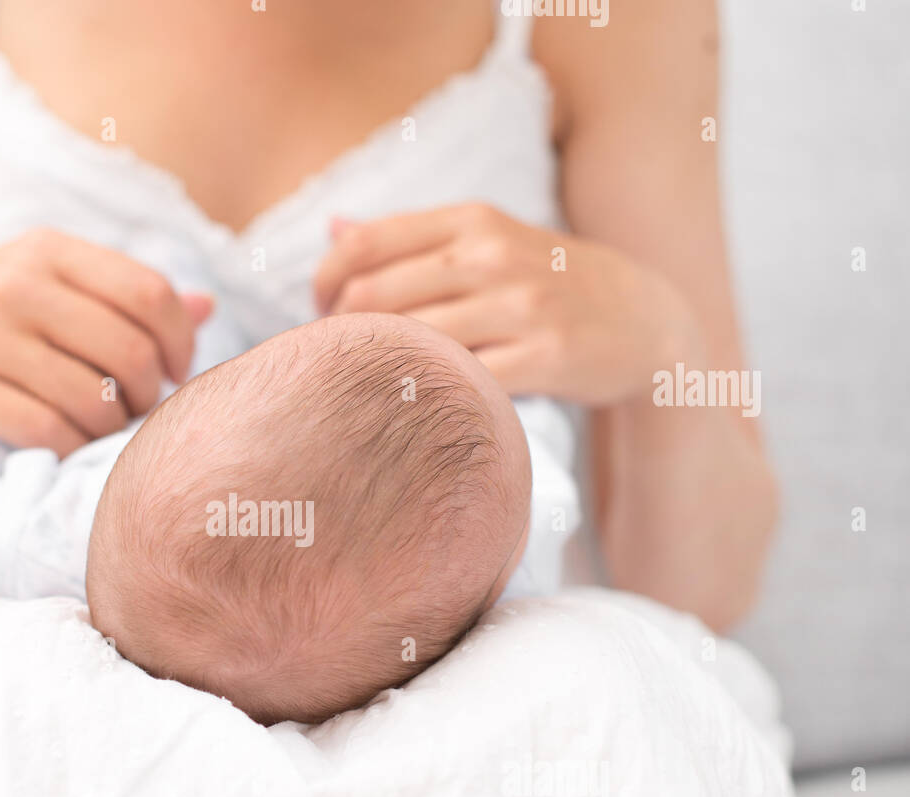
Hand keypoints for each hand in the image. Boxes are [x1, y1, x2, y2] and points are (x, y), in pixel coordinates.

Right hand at [0, 228, 212, 452]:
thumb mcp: (39, 293)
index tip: (174, 379)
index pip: (151, 295)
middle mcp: (12, 281)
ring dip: (108, 434)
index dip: (179, 347)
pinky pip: (41, 429)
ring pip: (91, 397)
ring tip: (99, 439)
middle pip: (129, 352)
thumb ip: (117, 298)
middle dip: (148, 400)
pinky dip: (66, 451)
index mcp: (44, 250)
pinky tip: (62, 452)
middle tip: (136, 421)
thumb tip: (207, 307)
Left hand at [314, 203, 701, 404]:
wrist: (646, 322)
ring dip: (378, 368)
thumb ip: (410, 238)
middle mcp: (492, 255)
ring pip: (411, 339)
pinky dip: (429, 395)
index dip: (324, 284)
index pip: (364, 245)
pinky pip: (462, 380)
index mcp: (471, 220)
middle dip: (341, 333)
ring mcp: (520, 306)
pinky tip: (418, 404)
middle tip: (342, 358)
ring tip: (372, 384)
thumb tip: (333, 228)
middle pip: (375, 296)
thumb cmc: (547, 283)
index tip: (321, 314)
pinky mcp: (543, 358)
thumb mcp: (488, 240)